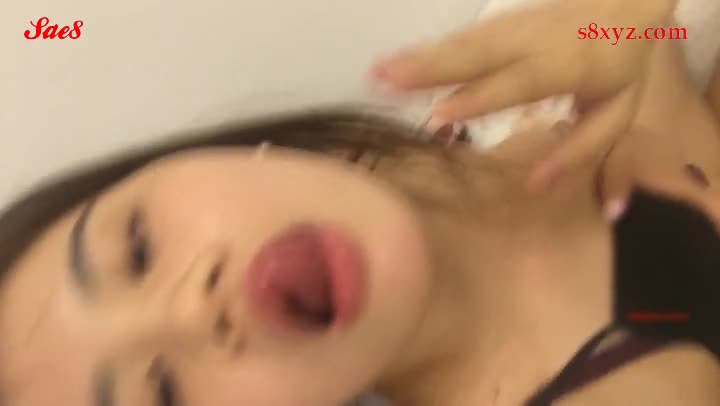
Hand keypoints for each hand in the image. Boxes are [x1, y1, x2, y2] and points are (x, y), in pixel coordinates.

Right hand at [370, 0, 676, 191]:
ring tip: (379, 71)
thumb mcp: (617, 114)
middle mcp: (535, 42)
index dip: (479, 99)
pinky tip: (400, 58)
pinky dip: (430, 47)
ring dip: (420, 55)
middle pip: (478, 54)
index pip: (517, 83)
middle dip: (429, 69)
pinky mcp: (502, 19)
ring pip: (464, 41)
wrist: (625, 0)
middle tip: (384, 81)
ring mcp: (515, 26)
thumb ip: (579, 151)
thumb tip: (535, 187)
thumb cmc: (620, 66)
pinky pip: (464, 35)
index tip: (439, 115)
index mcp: (568, 66)